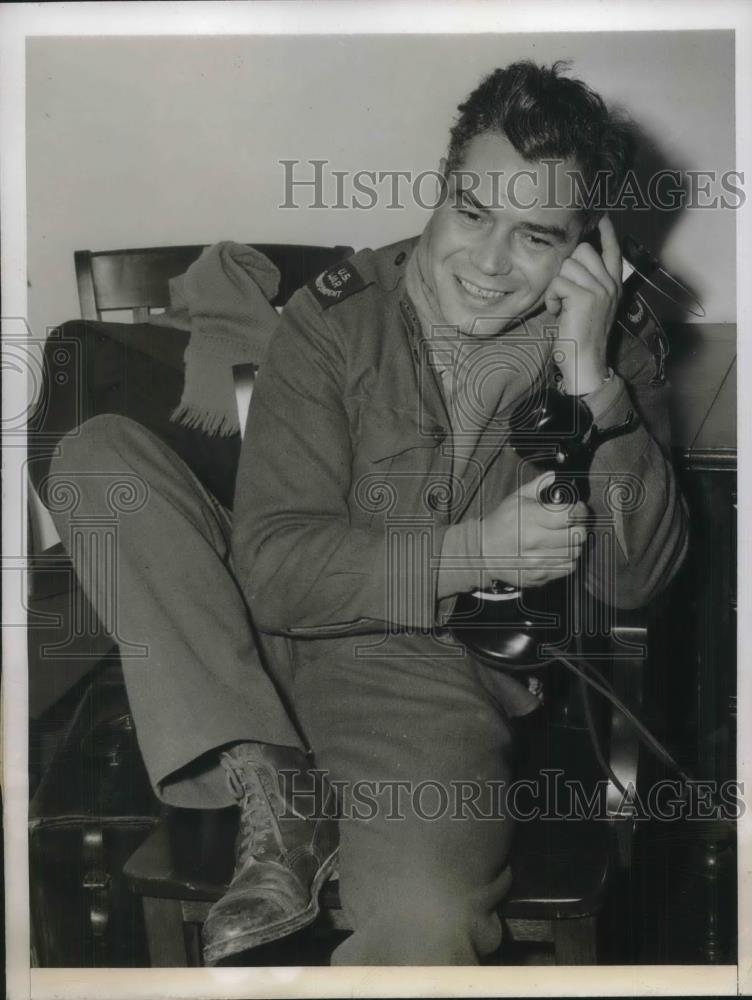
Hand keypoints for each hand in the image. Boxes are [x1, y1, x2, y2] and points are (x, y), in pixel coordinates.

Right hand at [480, 471, 588, 589]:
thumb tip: (553, 475)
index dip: (579, 510)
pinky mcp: (538, 576)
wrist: (481, 551)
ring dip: (575, 545)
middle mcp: (534, 540)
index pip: (569, 515)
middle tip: (573, 524)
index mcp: (530, 517)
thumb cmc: (500, 522)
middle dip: (579, 527)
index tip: (577, 508)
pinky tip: (558, 552)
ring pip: (575, 553)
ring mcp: (536, 561)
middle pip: (577, 536)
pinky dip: (568, 560)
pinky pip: (567, 568)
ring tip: (565, 539)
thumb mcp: (515, 499)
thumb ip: (537, 486)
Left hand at [544, 215, 621, 394]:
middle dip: (566, 268)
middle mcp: (610, 284)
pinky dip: (551, 298)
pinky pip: (558, 282)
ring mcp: (600, 289)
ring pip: (567, 265)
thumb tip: (572, 265)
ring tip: (560, 306)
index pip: (613, 251)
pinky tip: (556, 312)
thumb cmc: (582, 338)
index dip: (607, 232)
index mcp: (614, 285)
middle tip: (564, 293)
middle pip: (582, 250)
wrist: (586, 364)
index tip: (603, 216)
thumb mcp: (592, 308)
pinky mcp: (585, 296)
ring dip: (556, 286)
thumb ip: (589, 285)